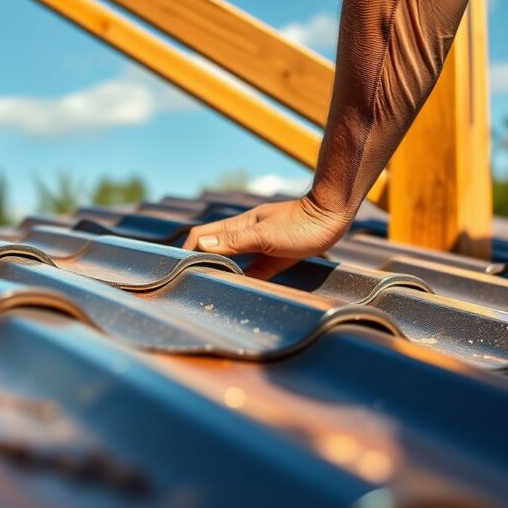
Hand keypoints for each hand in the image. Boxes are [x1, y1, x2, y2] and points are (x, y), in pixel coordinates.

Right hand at [182, 196, 353, 278]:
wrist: (332, 217)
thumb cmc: (299, 224)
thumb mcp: (264, 235)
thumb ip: (234, 242)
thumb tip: (201, 245)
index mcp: (239, 226)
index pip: (203, 235)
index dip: (188, 249)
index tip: (176, 265)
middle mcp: (247, 235)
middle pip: (216, 248)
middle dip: (200, 260)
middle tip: (187, 279)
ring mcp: (262, 246)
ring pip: (234, 260)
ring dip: (222, 270)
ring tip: (211, 287)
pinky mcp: (277, 257)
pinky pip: (255, 270)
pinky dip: (246, 278)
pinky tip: (242, 290)